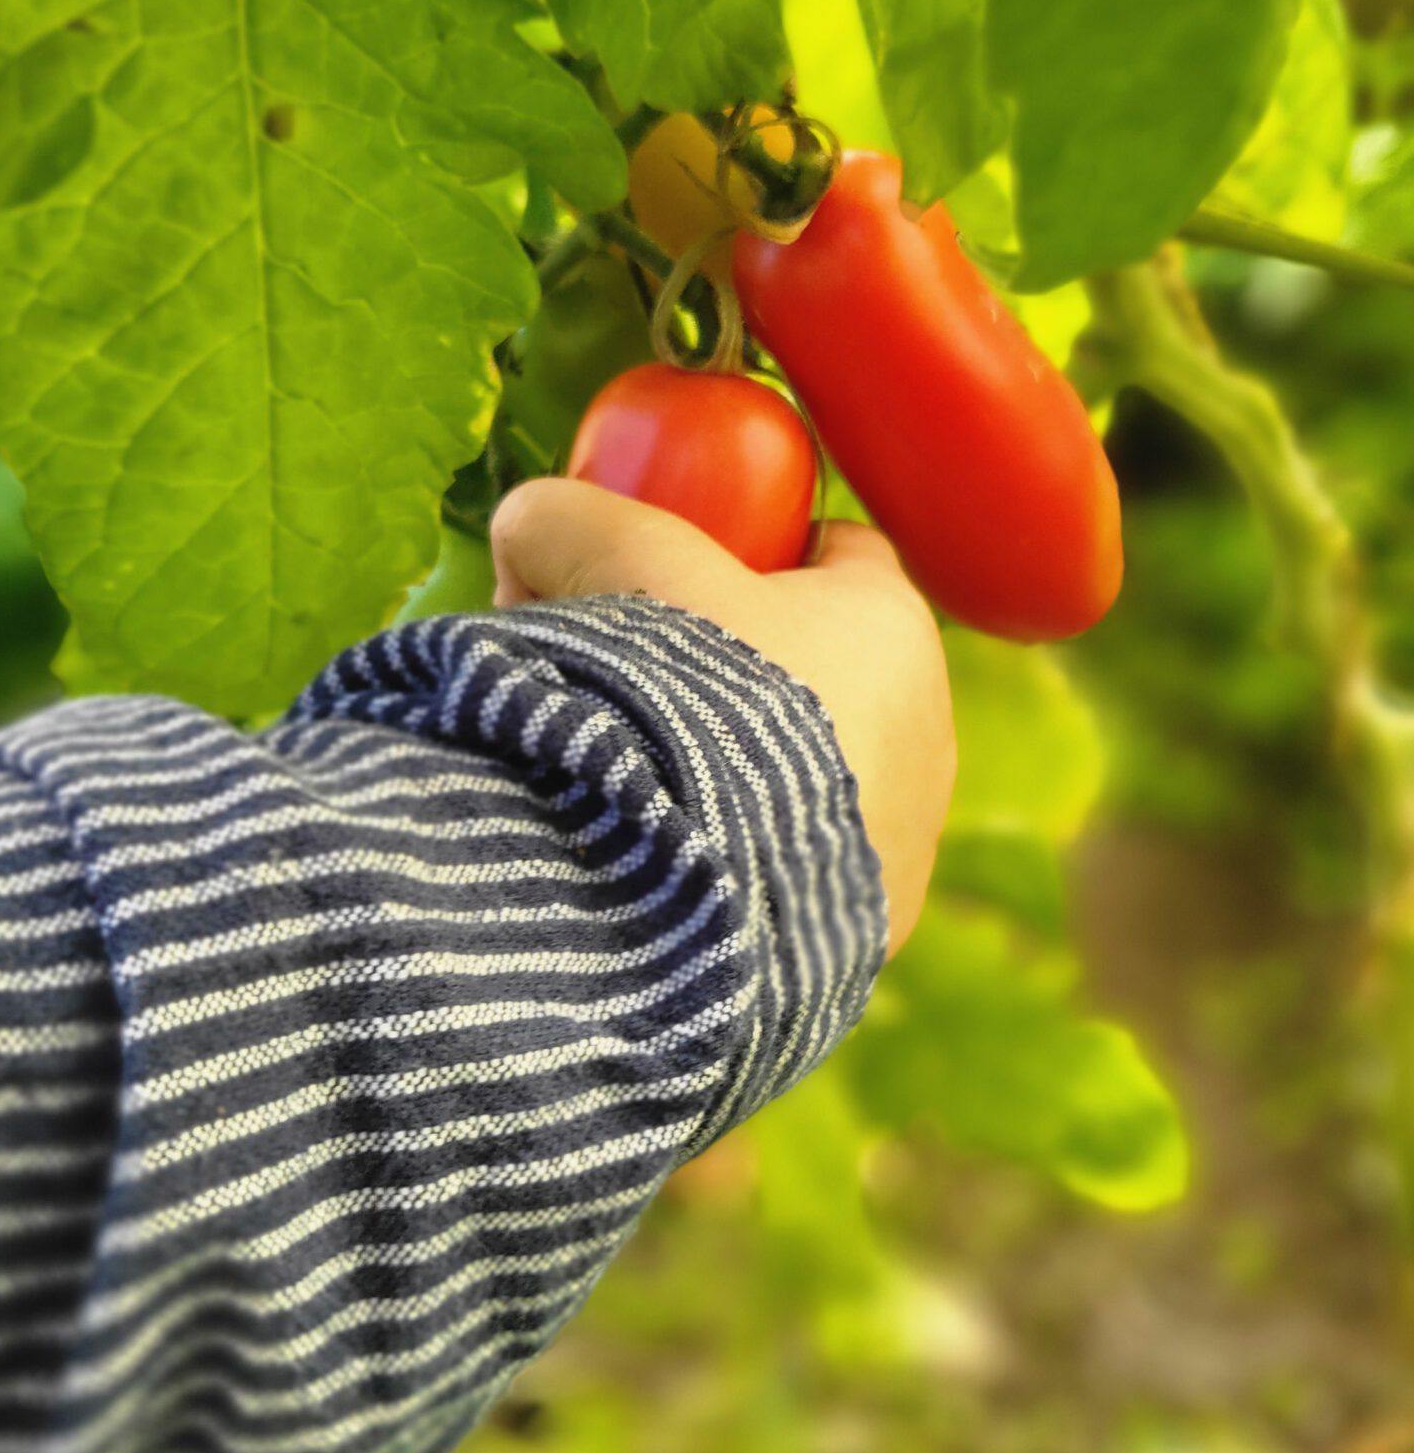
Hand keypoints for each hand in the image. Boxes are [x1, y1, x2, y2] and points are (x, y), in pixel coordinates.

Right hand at [490, 479, 954, 954]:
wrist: (704, 892)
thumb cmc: (679, 699)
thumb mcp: (607, 566)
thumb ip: (563, 521)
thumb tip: (525, 524)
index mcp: (892, 622)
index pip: (839, 550)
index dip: (759, 547)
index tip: (684, 562)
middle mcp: (927, 730)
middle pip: (827, 667)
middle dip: (741, 667)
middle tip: (639, 682)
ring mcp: (907, 840)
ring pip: (819, 776)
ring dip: (746, 773)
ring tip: (647, 789)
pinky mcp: (872, 930)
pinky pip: (805, 874)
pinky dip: (750, 863)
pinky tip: (675, 865)